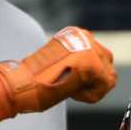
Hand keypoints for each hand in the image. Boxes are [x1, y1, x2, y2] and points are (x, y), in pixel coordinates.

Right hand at [0, 26, 116, 113]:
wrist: (22, 83)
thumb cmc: (35, 79)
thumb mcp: (61, 65)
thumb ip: (78, 65)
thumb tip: (95, 77)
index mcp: (75, 34)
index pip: (98, 54)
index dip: (89, 75)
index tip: (71, 82)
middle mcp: (84, 37)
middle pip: (107, 62)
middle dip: (95, 80)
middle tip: (74, 89)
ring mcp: (90, 49)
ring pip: (108, 75)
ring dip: (92, 89)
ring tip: (71, 91)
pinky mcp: (93, 64)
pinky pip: (105, 85)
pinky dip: (91, 95)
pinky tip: (72, 93)